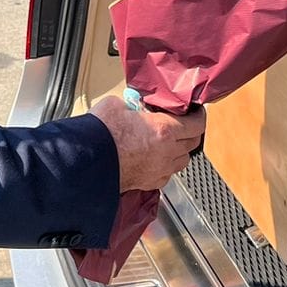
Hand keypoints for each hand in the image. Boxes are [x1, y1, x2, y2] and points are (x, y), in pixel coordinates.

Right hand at [90, 93, 206, 192]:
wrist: (86, 162)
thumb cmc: (100, 134)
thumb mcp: (117, 104)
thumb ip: (132, 103)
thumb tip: (133, 104)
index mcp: (164, 130)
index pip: (197, 124)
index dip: (199, 116)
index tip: (196, 111)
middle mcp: (168, 152)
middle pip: (193, 143)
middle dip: (191, 132)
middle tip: (183, 123)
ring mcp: (160, 170)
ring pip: (182, 160)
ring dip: (180, 150)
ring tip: (169, 142)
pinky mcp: (149, 182)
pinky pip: (167, 174)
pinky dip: (166, 165)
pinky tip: (156, 158)